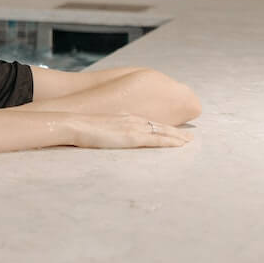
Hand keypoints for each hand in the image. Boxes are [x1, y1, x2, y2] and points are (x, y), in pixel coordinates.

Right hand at [70, 114, 192, 149]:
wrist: (74, 124)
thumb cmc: (80, 127)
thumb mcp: (97, 126)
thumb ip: (108, 130)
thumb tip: (108, 136)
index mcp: (124, 118)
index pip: (149, 123)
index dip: (162, 128)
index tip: (172, 131)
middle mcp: (132, 120)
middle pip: (160, 126)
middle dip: (175, 132)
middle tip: (189, 137)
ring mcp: (133, 128)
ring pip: (162, 132)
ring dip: (177, 137)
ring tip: (189, 141)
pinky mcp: (133, 137)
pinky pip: (157, 139)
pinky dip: (170, 142)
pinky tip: (179, 144)